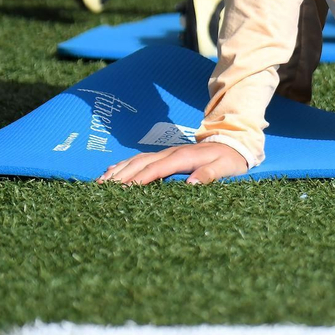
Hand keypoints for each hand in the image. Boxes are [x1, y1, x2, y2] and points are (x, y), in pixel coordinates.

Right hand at [97, 141, 248, 185]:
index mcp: (184, 157)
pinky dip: (125, 165)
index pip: (156, 169)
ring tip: (99, 183)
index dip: (138, 179)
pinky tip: (112, 171)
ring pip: (137, 160)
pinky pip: (141, 158)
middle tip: (100, 190)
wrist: (234, 143)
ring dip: (118, 170)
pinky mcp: (166, 155)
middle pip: (141, 163)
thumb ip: (210, 174)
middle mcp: (171, 153)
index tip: (121, 190)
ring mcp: (167, 153)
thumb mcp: (226, 168)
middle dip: (120, 176)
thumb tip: (191, 184)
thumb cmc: (230, 160)